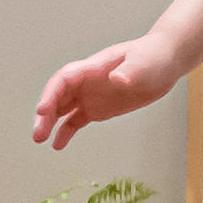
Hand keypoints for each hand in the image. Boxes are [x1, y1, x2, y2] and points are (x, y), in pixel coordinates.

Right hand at [32, 35, 181, 150]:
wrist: (164, 62)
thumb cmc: (153, 57)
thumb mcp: (143, 63)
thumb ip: (129, 71)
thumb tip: (117, 79)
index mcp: (93, 67)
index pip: (64, 79)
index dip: (51, 94)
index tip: (42, 110)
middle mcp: (86, 81)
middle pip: (58, 95)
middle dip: (45, 113)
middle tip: (38, 134)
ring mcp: (90, 95)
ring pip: (62, 108)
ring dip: (49, 123)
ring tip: (40, 140)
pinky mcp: (98, 108)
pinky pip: (76, 120)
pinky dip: (66, 132)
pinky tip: (57, 145)